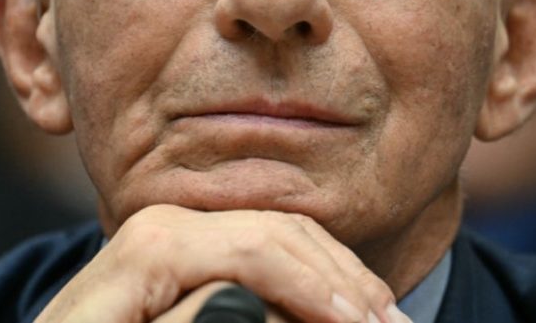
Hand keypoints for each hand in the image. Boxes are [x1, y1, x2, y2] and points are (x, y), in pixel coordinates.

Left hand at [32, 205, 410, 322]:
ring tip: (381, 317)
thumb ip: (187, 322)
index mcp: (155, 242)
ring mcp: (180, 234)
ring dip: (339, 279)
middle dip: (345, 282)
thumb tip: (246, 300)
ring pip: (283, 236)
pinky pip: (263, 250)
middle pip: (283, 233)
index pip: (261, 246)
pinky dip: (311, 278)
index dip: (320, 288)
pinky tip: (340, 307)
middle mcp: (169, 223)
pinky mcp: (188, 252)